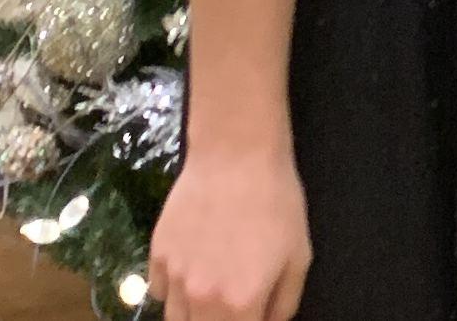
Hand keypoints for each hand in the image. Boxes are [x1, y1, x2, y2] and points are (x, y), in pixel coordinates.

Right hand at [149, 145, 311, 320]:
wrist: (237, 153)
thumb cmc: (276, 201)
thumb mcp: (299, 254)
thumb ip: (284, 302)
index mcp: (240, 303)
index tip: (249, 313)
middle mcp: (202, 299)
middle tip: (231, 303)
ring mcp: (175, 277)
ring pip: (176, 319)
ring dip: (194, 313)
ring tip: (212, 286)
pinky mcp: (157, 254)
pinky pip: (160, 291)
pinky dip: (174, 289)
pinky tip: (193, 265)